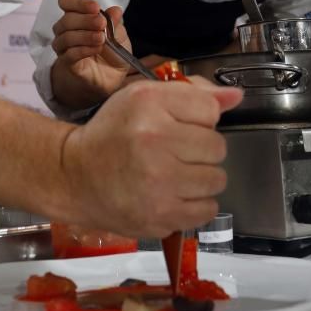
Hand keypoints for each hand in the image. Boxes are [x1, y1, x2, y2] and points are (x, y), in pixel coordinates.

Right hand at [51, 0, 130, 99]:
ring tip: (101, 38)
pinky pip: (69, 54)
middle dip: (85, 19)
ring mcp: (65, 47)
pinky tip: (96, 49)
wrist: (112, 77)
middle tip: (101, 23)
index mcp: (79, 16)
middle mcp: (67, 29)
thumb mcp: (120, 35)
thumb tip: (115, 10)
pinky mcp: (68, 63)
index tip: (95, 7)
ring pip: (65, 37)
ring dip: (84, 35)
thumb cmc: (112, 51)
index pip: (67, 2)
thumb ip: (115, 23)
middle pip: (67, 19)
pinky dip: (83, 50)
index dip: (78, 2)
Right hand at [60, 78, 243, 237]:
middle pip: (217, 146)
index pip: (210, 110)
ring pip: (217, 179)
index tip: (176, 124)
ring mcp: (158, 184)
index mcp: (148, 105)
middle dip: (201, 149)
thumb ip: (193, 93)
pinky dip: (196, 203)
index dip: (197, 118)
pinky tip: (173, 194)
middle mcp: (153, 142)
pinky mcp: (161, 216)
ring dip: (201, 177)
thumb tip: (235, 97)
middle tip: (174, 151)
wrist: (75, 176)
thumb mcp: (144, 97)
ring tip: (174, 173)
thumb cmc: (112, 133)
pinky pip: (207, 209)